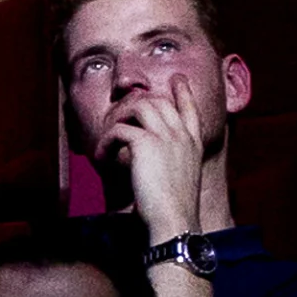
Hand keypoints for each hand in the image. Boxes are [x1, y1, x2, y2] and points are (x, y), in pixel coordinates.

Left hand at [105, 88, 208, 238]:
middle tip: (118, 120)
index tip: (177, 78)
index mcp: (194, 144)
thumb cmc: (171, 207)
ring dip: (117, 121)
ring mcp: (166, 136)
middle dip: (134, 105)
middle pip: (158, 102)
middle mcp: (182, 136)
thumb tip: (142, 152)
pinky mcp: (145, 142)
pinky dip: (104, 143)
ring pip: (138, 107)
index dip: (183, 93)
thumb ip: (168, 159)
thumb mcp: (178, 176)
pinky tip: (102, 157)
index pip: (191, 110)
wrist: (174, 218)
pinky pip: (117, 130)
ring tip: (108, 142)